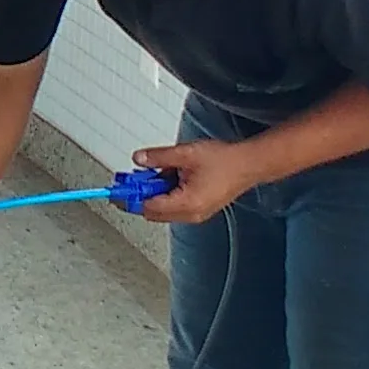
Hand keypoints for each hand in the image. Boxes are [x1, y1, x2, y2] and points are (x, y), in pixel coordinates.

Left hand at [133, 137, 273, 225]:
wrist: (249, 164)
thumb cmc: (225, 161)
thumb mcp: (186, 153)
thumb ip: (158, 157)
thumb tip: (139, 159)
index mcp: (186, 204)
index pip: (148, 206)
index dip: (131, 196)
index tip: (119, 187)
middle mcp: (190, 214)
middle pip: (153, 211)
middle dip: (141, 194)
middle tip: (135, 176)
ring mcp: (196, 214)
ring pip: (163, 209)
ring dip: (155, 193)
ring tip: (160, 170)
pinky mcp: (199, 209)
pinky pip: (175, 205)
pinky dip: (167, 193)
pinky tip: (171, 175)